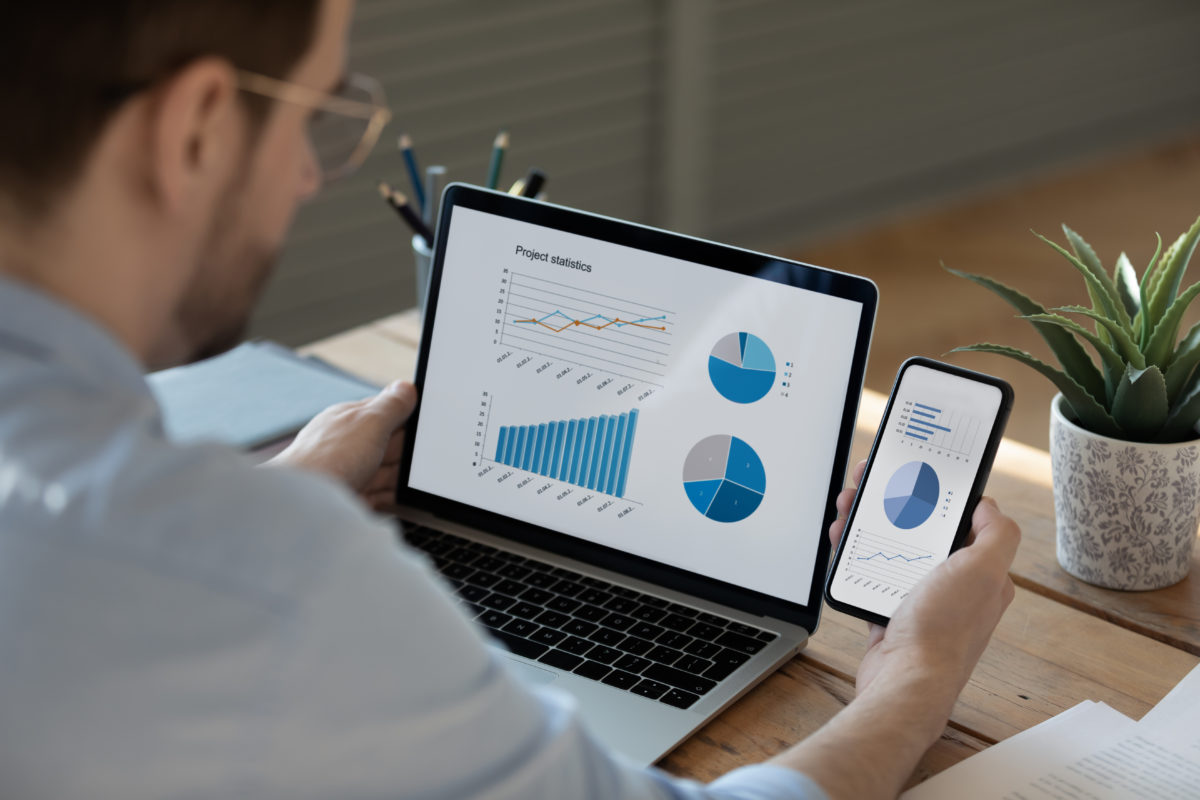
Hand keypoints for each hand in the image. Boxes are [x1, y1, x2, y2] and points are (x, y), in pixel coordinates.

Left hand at [267, 381, 417, 512]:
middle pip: (387, 444)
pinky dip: (390, 496)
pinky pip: (378, 495)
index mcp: (349, 418)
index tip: (427, 426)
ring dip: (400, 475)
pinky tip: (399, 496)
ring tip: (414, 480)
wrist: (300, 506)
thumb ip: (391, 405)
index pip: (384, 412)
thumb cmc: (327, 460)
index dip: (408, 418)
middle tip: (422, 457)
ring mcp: (347, 472)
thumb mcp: (369, 422)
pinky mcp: (349, 497)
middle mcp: (346, 444)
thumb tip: (405, 387)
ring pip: (384, 471)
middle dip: (406, 451)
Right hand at [775, 463, 1018, 798]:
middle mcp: (954, 587)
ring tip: (849, 508)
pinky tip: (842, 542)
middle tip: (870, 486)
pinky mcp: (891, 614)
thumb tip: (990, 506)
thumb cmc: (942, 633)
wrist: (904, 682)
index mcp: (981, 573)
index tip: (913, 476)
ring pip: (892, 548)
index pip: (961, 520)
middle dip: (893, 505)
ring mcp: (920, 601)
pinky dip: (854, 554)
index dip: (935, 494)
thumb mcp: (983, 571)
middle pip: (920, 530)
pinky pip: (870, 574)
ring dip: (868, 523)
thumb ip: (997, 534)